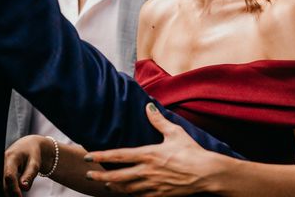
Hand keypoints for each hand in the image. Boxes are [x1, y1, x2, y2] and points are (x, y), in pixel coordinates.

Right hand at [3, 135, 54, 195]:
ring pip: (1, 183)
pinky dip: (7, 189)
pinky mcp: (0, 171)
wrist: (28, 146)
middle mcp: (2, 161)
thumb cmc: (33, 155)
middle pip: (2, 182)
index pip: (9, 176)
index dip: (14, 189)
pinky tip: (13, 193)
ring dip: (8, 192)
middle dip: (10, 193)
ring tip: (17, 195)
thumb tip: (24, 188)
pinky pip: (2, 182)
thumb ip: (29, 175)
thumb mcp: (35, 163)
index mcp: (11, 157)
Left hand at [84, 103, 216, 195]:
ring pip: (126, 189)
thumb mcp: (175, 133)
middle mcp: (147, 171)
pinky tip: (126, 193)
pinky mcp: (160, 195)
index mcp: (149, 154)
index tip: (88, 156)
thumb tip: (148, 107)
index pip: (119, 156)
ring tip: (105, 183)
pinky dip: (129, 195)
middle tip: (88, 174)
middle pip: (117, 176)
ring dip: (113, 186)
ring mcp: (152, 185)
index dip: (101, 156)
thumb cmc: (192, 151)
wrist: (206, 174)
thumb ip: (158, 121)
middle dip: (100, 175)